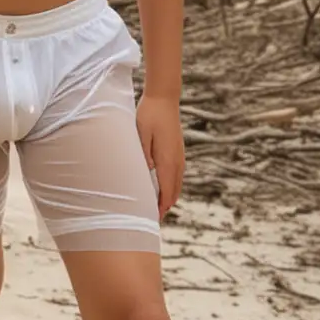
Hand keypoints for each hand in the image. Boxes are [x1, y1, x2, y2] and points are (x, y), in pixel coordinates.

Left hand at [136, 92, 183, 217]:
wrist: (164, 99)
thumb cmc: (148, 116)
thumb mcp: (140, 135)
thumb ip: (143, 155)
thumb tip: (146, 174)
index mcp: (168, 160)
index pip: (166, 192)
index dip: (160, 207)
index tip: (153, 219)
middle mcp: (177, 161)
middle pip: (174, 192)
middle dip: (164, 206)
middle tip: (152, 219)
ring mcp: (180, 156)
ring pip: (177, 184)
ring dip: (168, 197)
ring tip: (157, 208)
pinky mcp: (178, 151)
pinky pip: (177, 175)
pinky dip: (171, 186)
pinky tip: (162, 188)